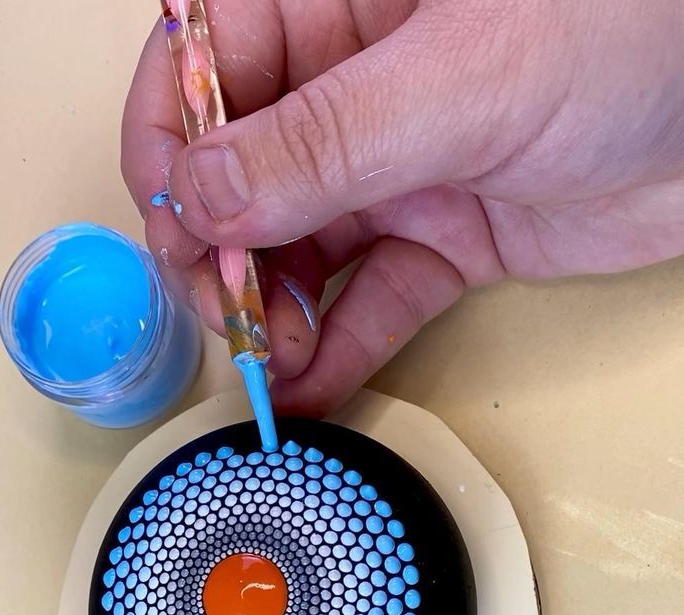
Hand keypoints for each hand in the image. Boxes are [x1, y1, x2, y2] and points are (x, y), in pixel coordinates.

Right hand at [121, 0, 683, 415]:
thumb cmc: (633, 29)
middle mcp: (357, 80)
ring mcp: (401, 163)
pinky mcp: (447, 235)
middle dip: (218, 248)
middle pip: (240, 169)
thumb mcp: (462, 79)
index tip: (174, 220)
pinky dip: (339, 346)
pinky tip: (309, 389)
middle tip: (225, 311)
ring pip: (300, 246)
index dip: (171, 140)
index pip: (207, 57)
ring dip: (273, 312)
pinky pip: (373, 296)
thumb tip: (204, 198)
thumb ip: (325, 144)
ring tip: (271, 362)